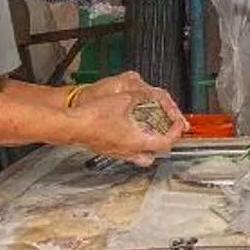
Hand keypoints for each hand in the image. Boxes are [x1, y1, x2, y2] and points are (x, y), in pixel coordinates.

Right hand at [60, 84, 183, 163]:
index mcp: (137, 141)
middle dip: (161, 144)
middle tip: (164, 131)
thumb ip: (141, 97)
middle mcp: (128, 151)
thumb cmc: (93, 116)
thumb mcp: (125, 98)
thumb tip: (148, 94)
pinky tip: (126, 130)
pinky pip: (124, 151)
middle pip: (152, 155)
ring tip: (147, 131)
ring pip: (137, 156)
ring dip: (145, 145)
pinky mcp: (105, 150)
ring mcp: (115, 153)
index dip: (175, 132)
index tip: (178, 125)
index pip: (165, 142)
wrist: (71, 124)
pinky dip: (130, 143)